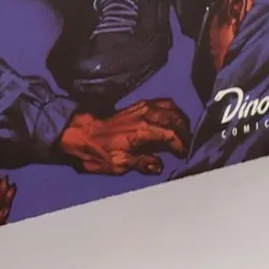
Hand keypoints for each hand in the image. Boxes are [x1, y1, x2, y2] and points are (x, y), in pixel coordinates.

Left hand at [54, 99, 190, 174]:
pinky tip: (171, 121)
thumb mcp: (118, 164)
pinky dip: (170, 110)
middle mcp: (144, 115)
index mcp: (142, 131)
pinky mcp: (136, 105)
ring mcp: (140, 107)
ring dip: (180, 118)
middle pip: (175, 116)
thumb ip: (141, 163)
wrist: (81, 133)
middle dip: (185, 130)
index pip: (171, 135)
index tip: (183, 155)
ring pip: (169, 106)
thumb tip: (160, 165)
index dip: (181, 145)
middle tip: (187, 144)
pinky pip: (160, 102)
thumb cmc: (98, 152)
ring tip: (183, 132)